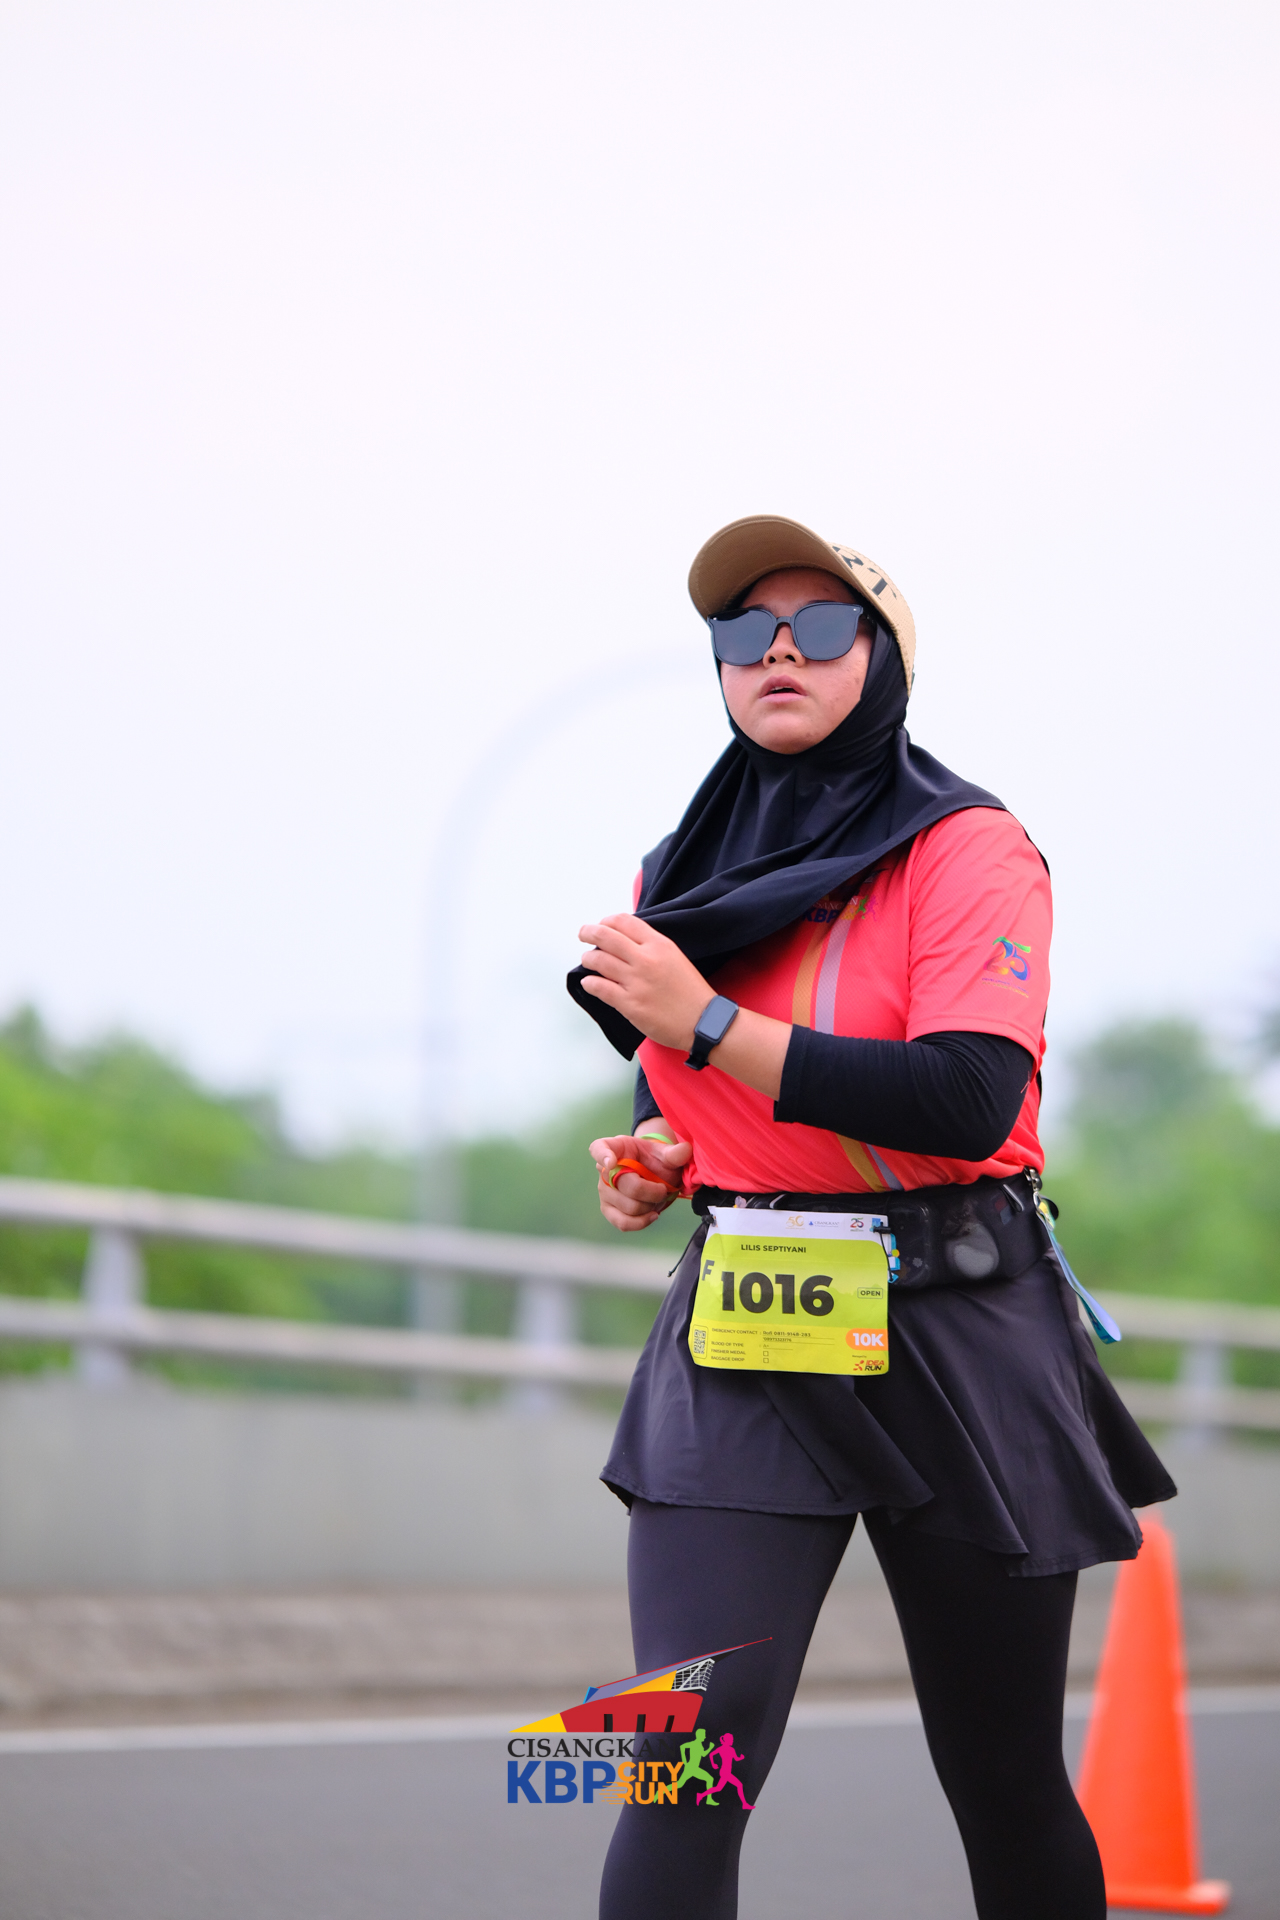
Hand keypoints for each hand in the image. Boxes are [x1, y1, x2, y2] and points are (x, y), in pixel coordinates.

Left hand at [578, 914, 713, 1050]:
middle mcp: (646, 959)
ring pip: (598, 961)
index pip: (624, 922)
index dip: (607, 921)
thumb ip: (652, 947)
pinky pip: (599, 988)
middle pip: (606, 936)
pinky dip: (589, 983)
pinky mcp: (630, 1004)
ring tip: (586, 960)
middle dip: (588, 932)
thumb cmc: (691, 991)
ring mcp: (636, 982)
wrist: (703, 1021)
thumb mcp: (675, 957)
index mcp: (659, 945)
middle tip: (583, 934)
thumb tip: (626, 941)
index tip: (601, 925)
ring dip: (588, 959)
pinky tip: (588, 982)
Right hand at [590, 1132, 692, 1232]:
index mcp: (616, 1148)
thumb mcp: (665, 1153)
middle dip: (652, 1192)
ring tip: (657, 1199)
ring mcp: (604, 1191)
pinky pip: (622, 1222)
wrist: (653, 1173)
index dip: (603, 1156)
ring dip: (650, 1206)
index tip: (611, 1162)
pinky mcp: (608, 1210)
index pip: (599, 1148)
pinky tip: (653, 1215)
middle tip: (664, 1189)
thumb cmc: (655, 1160)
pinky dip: (641, 1222)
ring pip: (628, 1207)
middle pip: (625, 1186)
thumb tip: (686, 1149)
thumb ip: (674, 1153)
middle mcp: (604, 1170)